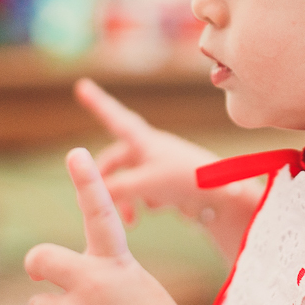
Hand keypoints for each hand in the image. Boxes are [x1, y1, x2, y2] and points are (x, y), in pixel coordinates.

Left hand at [25, 148, 209, 304]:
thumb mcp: (128, 281)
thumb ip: (92, 268)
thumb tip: (43, 265)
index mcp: (117, 261)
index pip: (101, 213)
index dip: (87, 181)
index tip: (77, 153)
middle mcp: (93, 283)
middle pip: (39, 258)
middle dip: (40, 266)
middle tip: (50, 276)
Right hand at [74, 78, 260, 256]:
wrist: (223, 198)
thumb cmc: (187, 181)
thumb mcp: (145, 184)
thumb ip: (116, 188)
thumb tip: (93, 194)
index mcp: (145, 141)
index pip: (115, 117)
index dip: (97, 103)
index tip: (82, 85)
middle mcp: (150, 149)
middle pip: (116, 160)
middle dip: (107, 183)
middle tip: (98, 204)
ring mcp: (159, 165)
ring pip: (128, 179)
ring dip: (124, 199)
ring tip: (132, 220)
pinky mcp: (169, 183)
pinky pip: (143, 190)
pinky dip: (141, 203)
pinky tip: (151, 213)